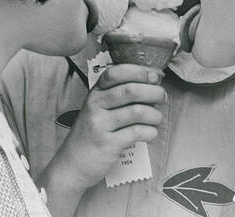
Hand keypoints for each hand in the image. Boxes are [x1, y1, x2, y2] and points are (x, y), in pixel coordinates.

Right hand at [38, 64, 165, 199]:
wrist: (72, 163)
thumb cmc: (91, 133)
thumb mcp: (98, 108)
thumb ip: (119, 94)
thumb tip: (152, 81)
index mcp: (95, 93)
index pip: (117, 73)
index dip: (139, 72)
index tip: (155, 76)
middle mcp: (95, 105)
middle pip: (131, 90)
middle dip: (153, 92)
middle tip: (162, 97)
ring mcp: (100, 124)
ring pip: (137, 111)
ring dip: (154, 114)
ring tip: (156, 118)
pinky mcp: (107, 144)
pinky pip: (136, 132)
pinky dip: (150, 132)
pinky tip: (150, 133)